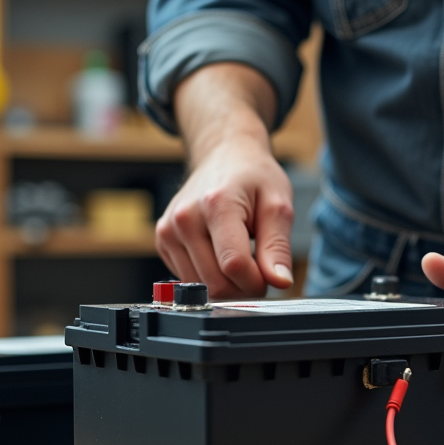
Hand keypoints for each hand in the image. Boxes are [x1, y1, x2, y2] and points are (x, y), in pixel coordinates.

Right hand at [156, 136, 294, 297]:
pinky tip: (220, 254)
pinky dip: (209, 277)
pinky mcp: (163, 240)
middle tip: (260, 270)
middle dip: (243, 288)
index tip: (271, 276)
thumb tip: (280, 282)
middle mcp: (185, 218)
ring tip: (242, 259)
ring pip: (201, 288)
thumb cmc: (254, 178)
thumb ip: (278, 247)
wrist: (223, 156)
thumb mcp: (278, 205)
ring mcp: (169, 230)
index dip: (257, 282)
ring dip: (227, 285)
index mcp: (217, 204)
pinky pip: (189, 280)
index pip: (234, 265)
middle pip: (215, 282)